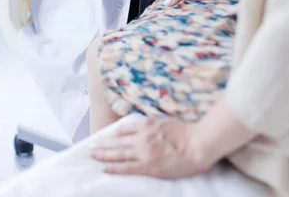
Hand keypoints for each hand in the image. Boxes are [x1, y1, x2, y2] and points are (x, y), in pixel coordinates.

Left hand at [91, 117, 210, 178]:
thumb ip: (153, 123)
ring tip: (93, 156)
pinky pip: (127, 167)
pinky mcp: (148, 166)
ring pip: (119, 154)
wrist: (197, 144)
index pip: (125, 128)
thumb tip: (143, 125)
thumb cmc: (187, 132)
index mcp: (147, 124)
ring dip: (104, 155)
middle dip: (103, 144)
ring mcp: (144, 152)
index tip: (106, 136)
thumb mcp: (167, 120)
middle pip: (118, 141)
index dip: (114, 134)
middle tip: (91, 148)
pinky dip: (114, 167)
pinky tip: (105, 168)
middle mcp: (142, 137)